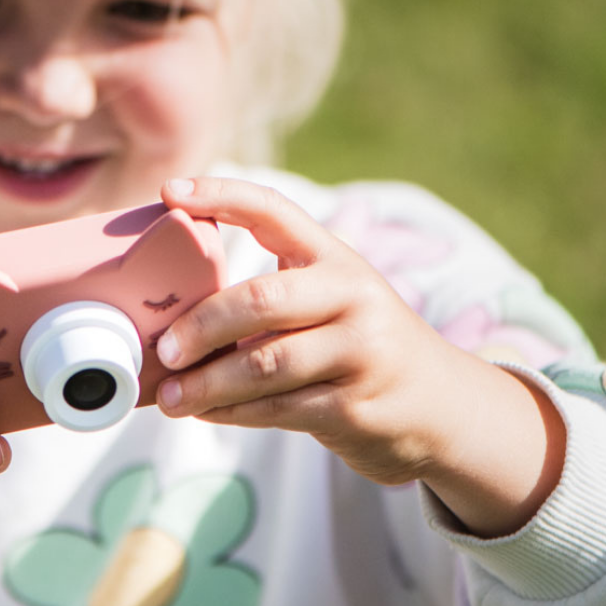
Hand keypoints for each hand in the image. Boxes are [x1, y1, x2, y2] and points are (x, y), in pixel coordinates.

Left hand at [155, 177, 564, 535]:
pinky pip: (277, 409)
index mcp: (335, 258)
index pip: (274, 210)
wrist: (440, 407)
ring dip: (207, 383)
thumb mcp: (330, 302)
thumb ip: (270, 298)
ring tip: (169, 397)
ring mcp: (360, 352)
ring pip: (264, 364)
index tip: (169, 193)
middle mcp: (353, 296)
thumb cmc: (357, 346)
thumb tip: (172, 314)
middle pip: (261, 299)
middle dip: (202, 325)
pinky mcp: (356, 406)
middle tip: (164, 348)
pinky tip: (206, 412)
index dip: (220, 195)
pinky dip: (231, 413)